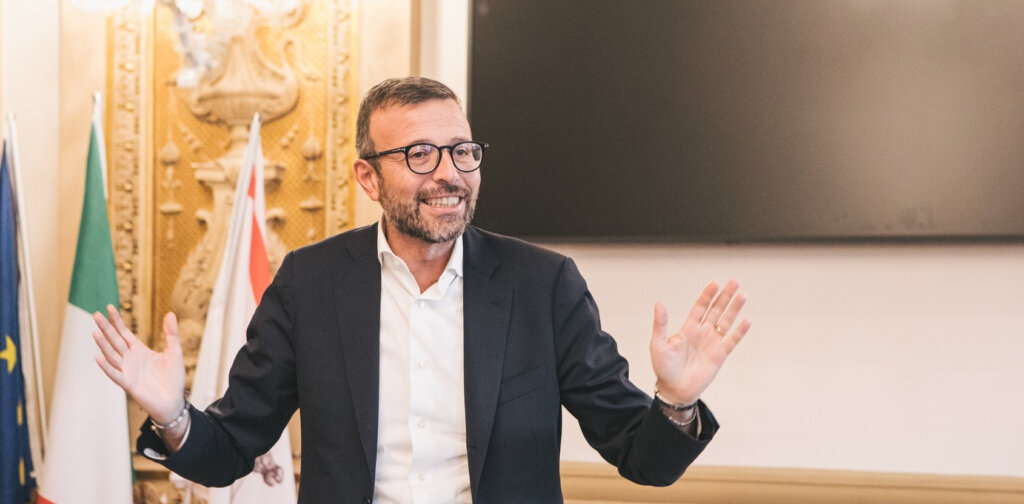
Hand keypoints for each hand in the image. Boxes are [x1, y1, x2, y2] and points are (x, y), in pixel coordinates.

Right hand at [93, 306, 185, 423]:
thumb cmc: (173, 378)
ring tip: (95, 332)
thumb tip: (170, 313)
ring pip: (112, 356)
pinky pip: (115, 375)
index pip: (124, 333)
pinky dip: (106, 368)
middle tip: (96, 315)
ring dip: (103, 345)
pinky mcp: (129, 385)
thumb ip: (171, 334)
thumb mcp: (175, 352)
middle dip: (106, 328)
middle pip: (115, 341)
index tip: (109, 308)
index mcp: (139, 350)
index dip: (116, 321)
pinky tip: (98, 358)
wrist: (173, 401)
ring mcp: (128, 371)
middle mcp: (130, 359)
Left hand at [650, 279, 750, 405]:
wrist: (674, 390)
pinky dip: (739, 331)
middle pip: (717, 310)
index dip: (708, 295)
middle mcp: (702, 332)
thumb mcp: (658, 345)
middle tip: (735, 281)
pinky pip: (732, 341)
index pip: (701, 307)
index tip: (715, 283)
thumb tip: (659, 304)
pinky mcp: (720, 355)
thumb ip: (661, 325)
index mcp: (688, 328)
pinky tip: (747, 320)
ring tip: (742, 295)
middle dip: (725, 296)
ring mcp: (712, 343)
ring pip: (726, 322)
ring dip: (734, 309)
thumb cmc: (664, 368)